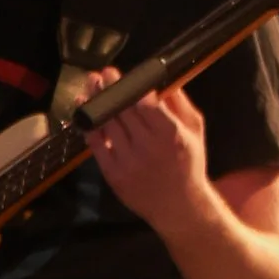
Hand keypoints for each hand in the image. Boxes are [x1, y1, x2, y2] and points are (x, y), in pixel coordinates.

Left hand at [81, 72, 214, 243]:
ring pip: (106, 124)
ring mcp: (128, 161)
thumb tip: (161, 80)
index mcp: (170, 133)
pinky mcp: (113, 174)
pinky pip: (96, 146)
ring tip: (90, 85)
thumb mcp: (194, 130)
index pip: (144, 103)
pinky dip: (88, 127)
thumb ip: (179, 104)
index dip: (127, 86)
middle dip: (108, 88)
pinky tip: (84, 112)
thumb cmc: (188, 164)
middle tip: (101, 74)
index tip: (116, 73)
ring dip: (95, 102)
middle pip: (122, 110)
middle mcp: (147, 146)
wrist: (179, 206)